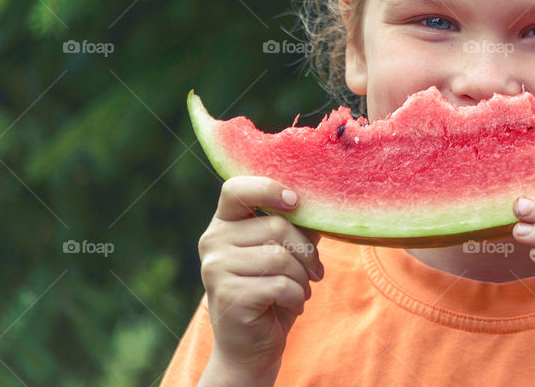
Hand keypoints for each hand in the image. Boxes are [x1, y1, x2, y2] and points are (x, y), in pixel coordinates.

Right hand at [198, 176, 322, 380]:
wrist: (250, 346)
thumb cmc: (272, 291)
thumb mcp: (285, 253)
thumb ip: (296, 226)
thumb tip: (320, 204)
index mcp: (224, 223)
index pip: (236, 189)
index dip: (268, 188)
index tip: (295, 201)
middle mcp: (213, 241)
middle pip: (275, 227)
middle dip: (306, 252)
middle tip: (314, 271)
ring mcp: (216, 269)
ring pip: (280, 257)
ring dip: (303, 277)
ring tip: (301, 289)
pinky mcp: (229, 295)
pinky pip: (280, 285)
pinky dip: (297, 296)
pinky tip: (293, 303)